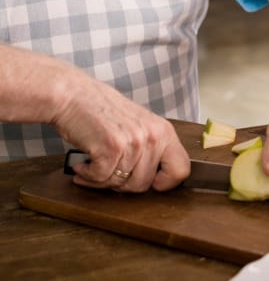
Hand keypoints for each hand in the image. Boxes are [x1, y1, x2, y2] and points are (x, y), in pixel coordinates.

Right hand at [55, 71, 189, 192]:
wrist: (75, 95)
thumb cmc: (103, 111)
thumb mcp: (139, 125)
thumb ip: (150, 149)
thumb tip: (156, 180)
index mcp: (164, 131)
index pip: (181, 169)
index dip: (165, 183)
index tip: (148, 182)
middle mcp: (153, 136)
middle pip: (144, 184)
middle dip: (122, 183)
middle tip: (108, 170)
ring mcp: (134, 142)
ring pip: (121, 184)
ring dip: (102, 179)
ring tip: (94, 162)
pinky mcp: (112, 148)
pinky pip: (101, 179)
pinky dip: (88, 175)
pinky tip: (84, 162)